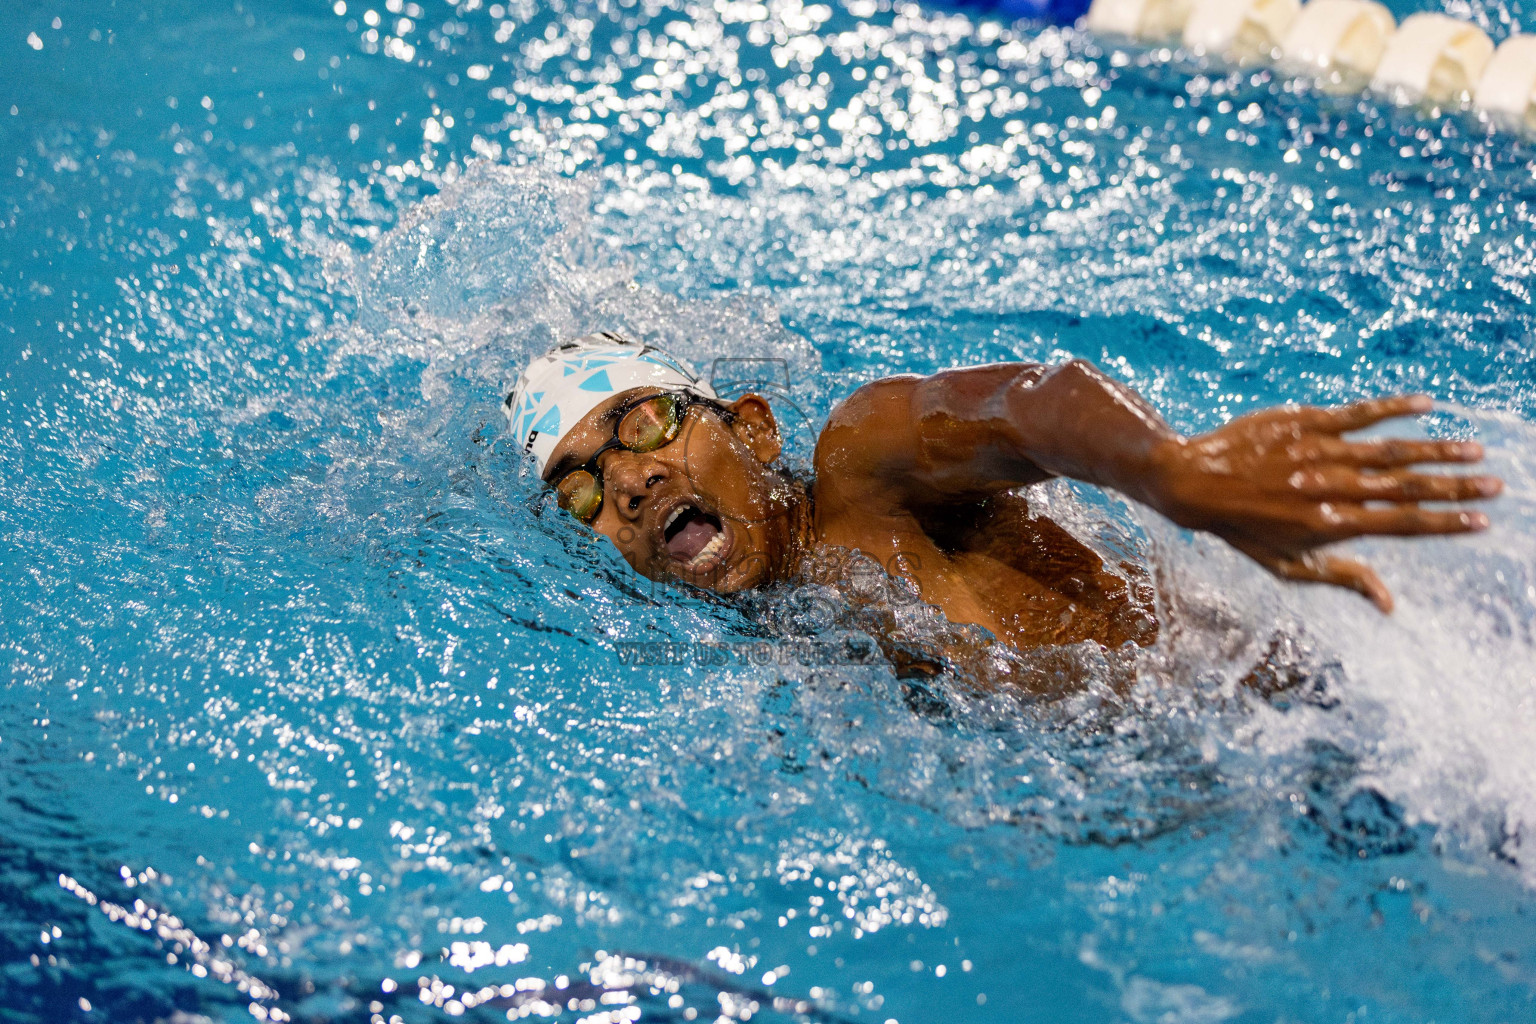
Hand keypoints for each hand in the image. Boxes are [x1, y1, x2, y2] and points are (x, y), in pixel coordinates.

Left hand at [1144, 395, 1501, 612]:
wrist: (1191, 483)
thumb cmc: (1242, 529)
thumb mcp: (1287, 566)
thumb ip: (1342, 579)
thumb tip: (1390, 605)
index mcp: (1330, 526)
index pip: (1401, 525)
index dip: (1445, 523)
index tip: (1483, 522)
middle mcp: (1330, 488)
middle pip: (1406, 488)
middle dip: (1455, 488)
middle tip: (1496, 484)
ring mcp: (1319, 452)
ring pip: (1391, 450)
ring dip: (1436, 450)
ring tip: (1474, 451)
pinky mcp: (1305, 423)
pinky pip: (1358, 413)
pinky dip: (1394, 407)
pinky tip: (1427, 404)